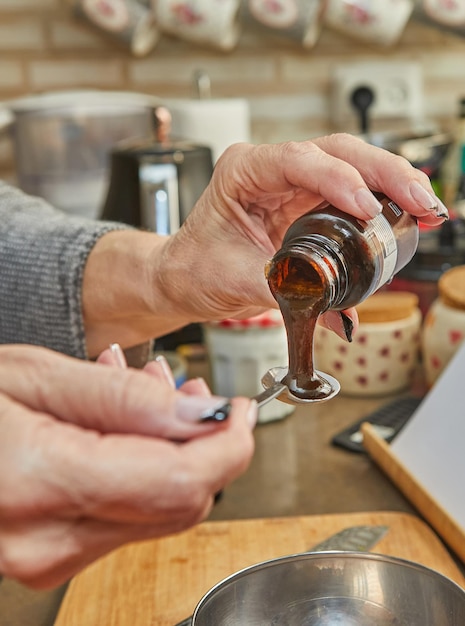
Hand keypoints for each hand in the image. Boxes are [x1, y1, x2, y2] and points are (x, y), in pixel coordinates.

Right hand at [0, 345, 255, 588]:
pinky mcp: (51, 556)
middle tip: (189, 388)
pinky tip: (121, 428)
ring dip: (171, 453)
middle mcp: (48, 539)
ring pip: (157, 511)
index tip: (239, 409)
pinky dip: (141, 471)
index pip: (180, 482)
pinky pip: (125, 516)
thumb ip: (121, 398)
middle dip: (202, 445)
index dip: (229, 445)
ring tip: (148, 393)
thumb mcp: (32, 374)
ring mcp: (48, 557)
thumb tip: (199, 413)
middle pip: (179, 503)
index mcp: (41, 482)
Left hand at [82, 134, 446, 353]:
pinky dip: (383, 203)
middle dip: (385, 175)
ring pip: (353, 166)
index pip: (297, 161)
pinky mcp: (307, 203)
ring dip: (393, 184)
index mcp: (242, 171)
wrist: (185, 276)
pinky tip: (408, 214)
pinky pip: (351, 193)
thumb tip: (341, 316)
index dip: (338, 181)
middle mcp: (270, 168)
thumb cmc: (194, 267)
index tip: (366, 209)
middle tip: (421, 203)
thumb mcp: (233, 279)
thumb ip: (286, 294)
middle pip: (338, 153)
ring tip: (426, 209)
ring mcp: (292, 183)